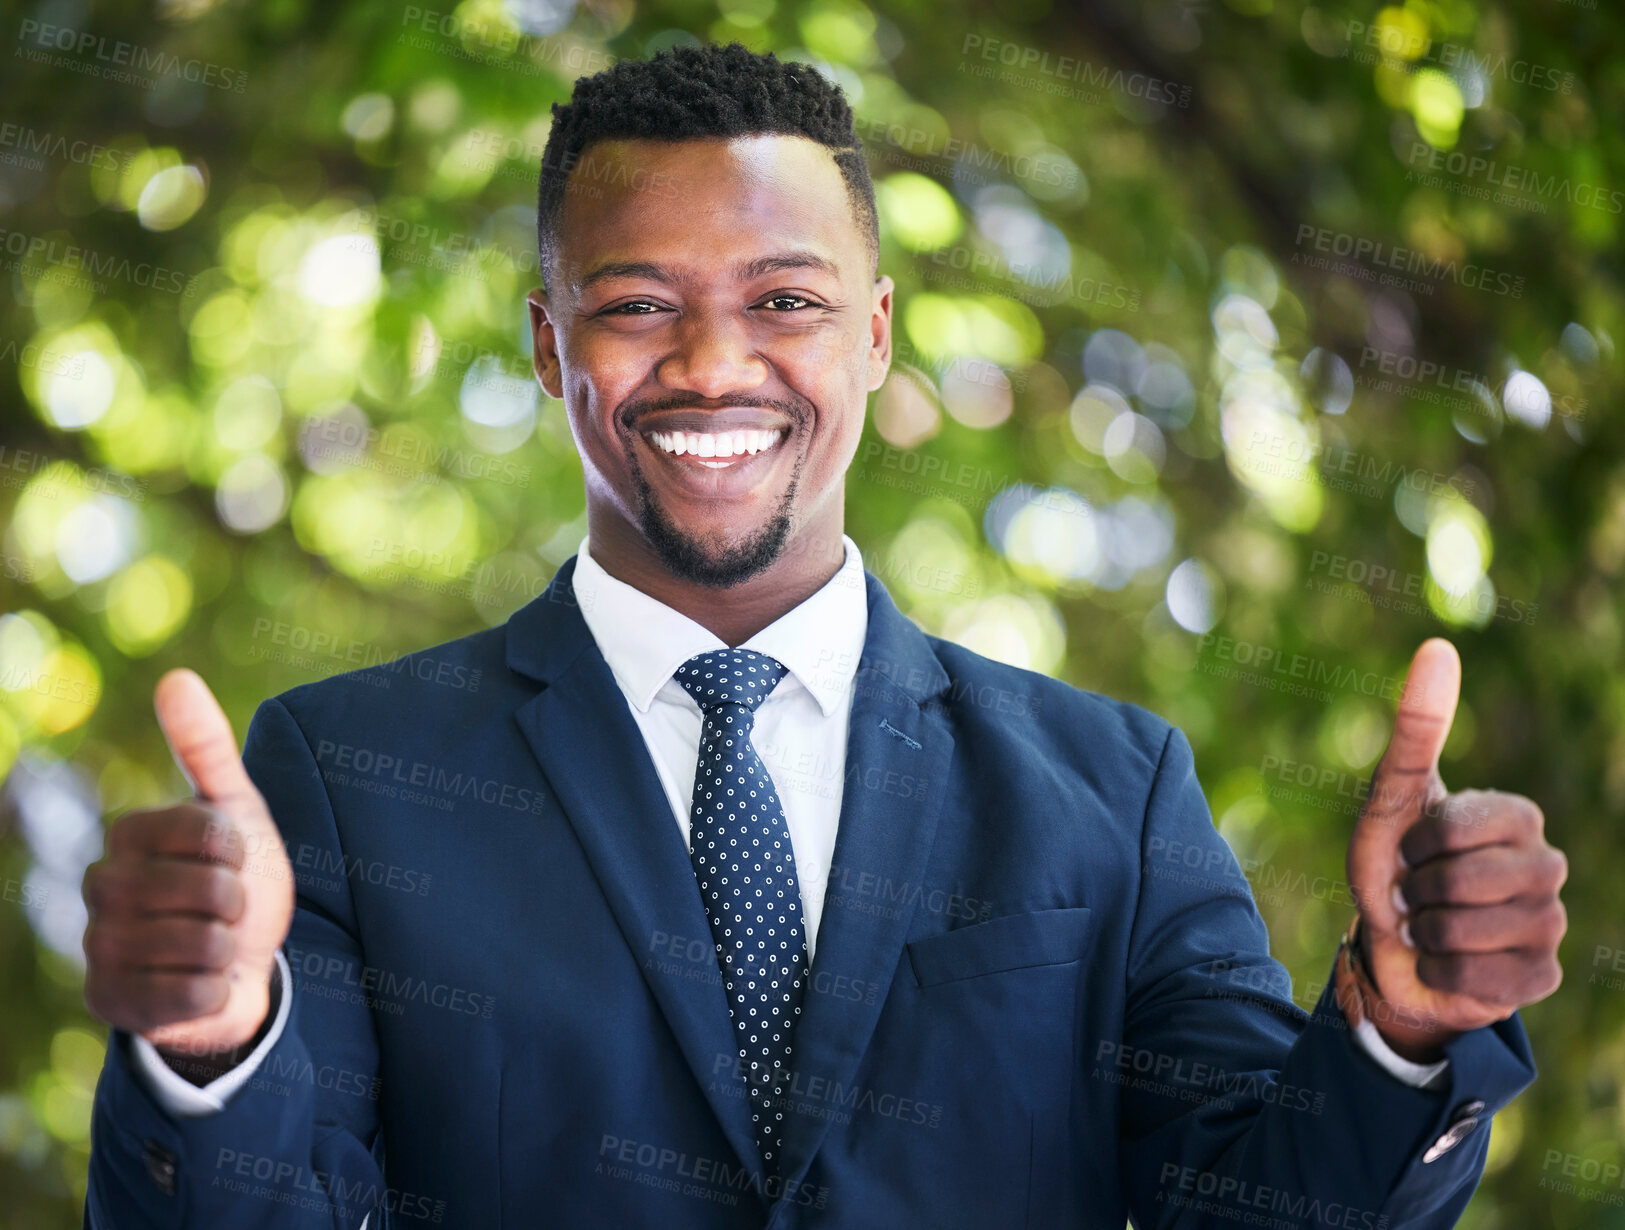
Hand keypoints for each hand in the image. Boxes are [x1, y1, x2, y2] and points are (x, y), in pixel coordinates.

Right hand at [82, 670, 293, 1060]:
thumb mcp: (235, 809)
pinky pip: (190, 996)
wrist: (241, 961)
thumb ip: (205, 746)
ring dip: (230, 947)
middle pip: (206, 890)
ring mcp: (101, 949)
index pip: (209, 832)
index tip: (235, 860)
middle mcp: (102, 889)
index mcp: (129, 835)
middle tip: (229, 909)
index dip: (241, 850)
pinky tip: (205, 983)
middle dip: (239, 901)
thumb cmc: (236, 878)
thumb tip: (175, 677)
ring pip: (200, 944)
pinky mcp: (111, 1004)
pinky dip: (217, 990)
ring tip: (218, 945)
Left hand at [1345, 639, 1566, 1061]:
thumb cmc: (1392, 864)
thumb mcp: (1391, 797)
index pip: (1459, 826)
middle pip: (1464, 881)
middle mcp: (1547, 865)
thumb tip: (1439, 646)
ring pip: (1472, 934)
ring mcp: (1550, 924)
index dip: (1416, 843)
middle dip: (1416, 891)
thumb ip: (1416, 728)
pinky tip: (1445, 965)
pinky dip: (1442, 974)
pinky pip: (1483, 981)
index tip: (1409, 848)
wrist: (1389, 947)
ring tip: (1427, 928)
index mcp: (1517, 816)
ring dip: (1426, 935)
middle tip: (1414, 894)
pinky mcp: (1541, 976)